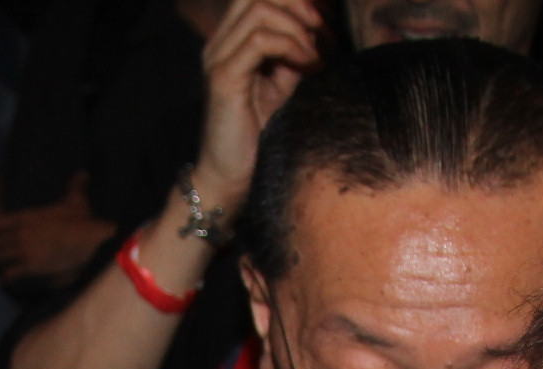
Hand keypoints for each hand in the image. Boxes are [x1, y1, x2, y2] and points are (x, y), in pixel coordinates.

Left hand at [0, 173, 117, 284]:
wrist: (89, 238)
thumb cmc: (81, 219)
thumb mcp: (76, 199)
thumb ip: (74, 186)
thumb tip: (83, 173)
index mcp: (25, 217)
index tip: (1, 233)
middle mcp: (19, 233)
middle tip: (3, 253)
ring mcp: (23, 250)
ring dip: (1, 264)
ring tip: (6, 267)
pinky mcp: (30, 267)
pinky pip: (8, 275)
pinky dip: (8, 279)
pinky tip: (11, 280)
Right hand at [194, 0, 320, 208]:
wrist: (229, 178)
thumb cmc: (258, 136)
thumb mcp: (282, 85)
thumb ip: (294, 55)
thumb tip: (320, 31)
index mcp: (231, 42)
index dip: (296, 1)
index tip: (323, 24)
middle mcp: (220, 43)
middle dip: (299, 5)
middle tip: (322, 31)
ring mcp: (218, 58)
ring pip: (260, 10)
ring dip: (298, 29)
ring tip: (314, 56)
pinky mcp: (223, 78)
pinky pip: (260, 42)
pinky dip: (291, 47)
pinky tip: (307, 65)